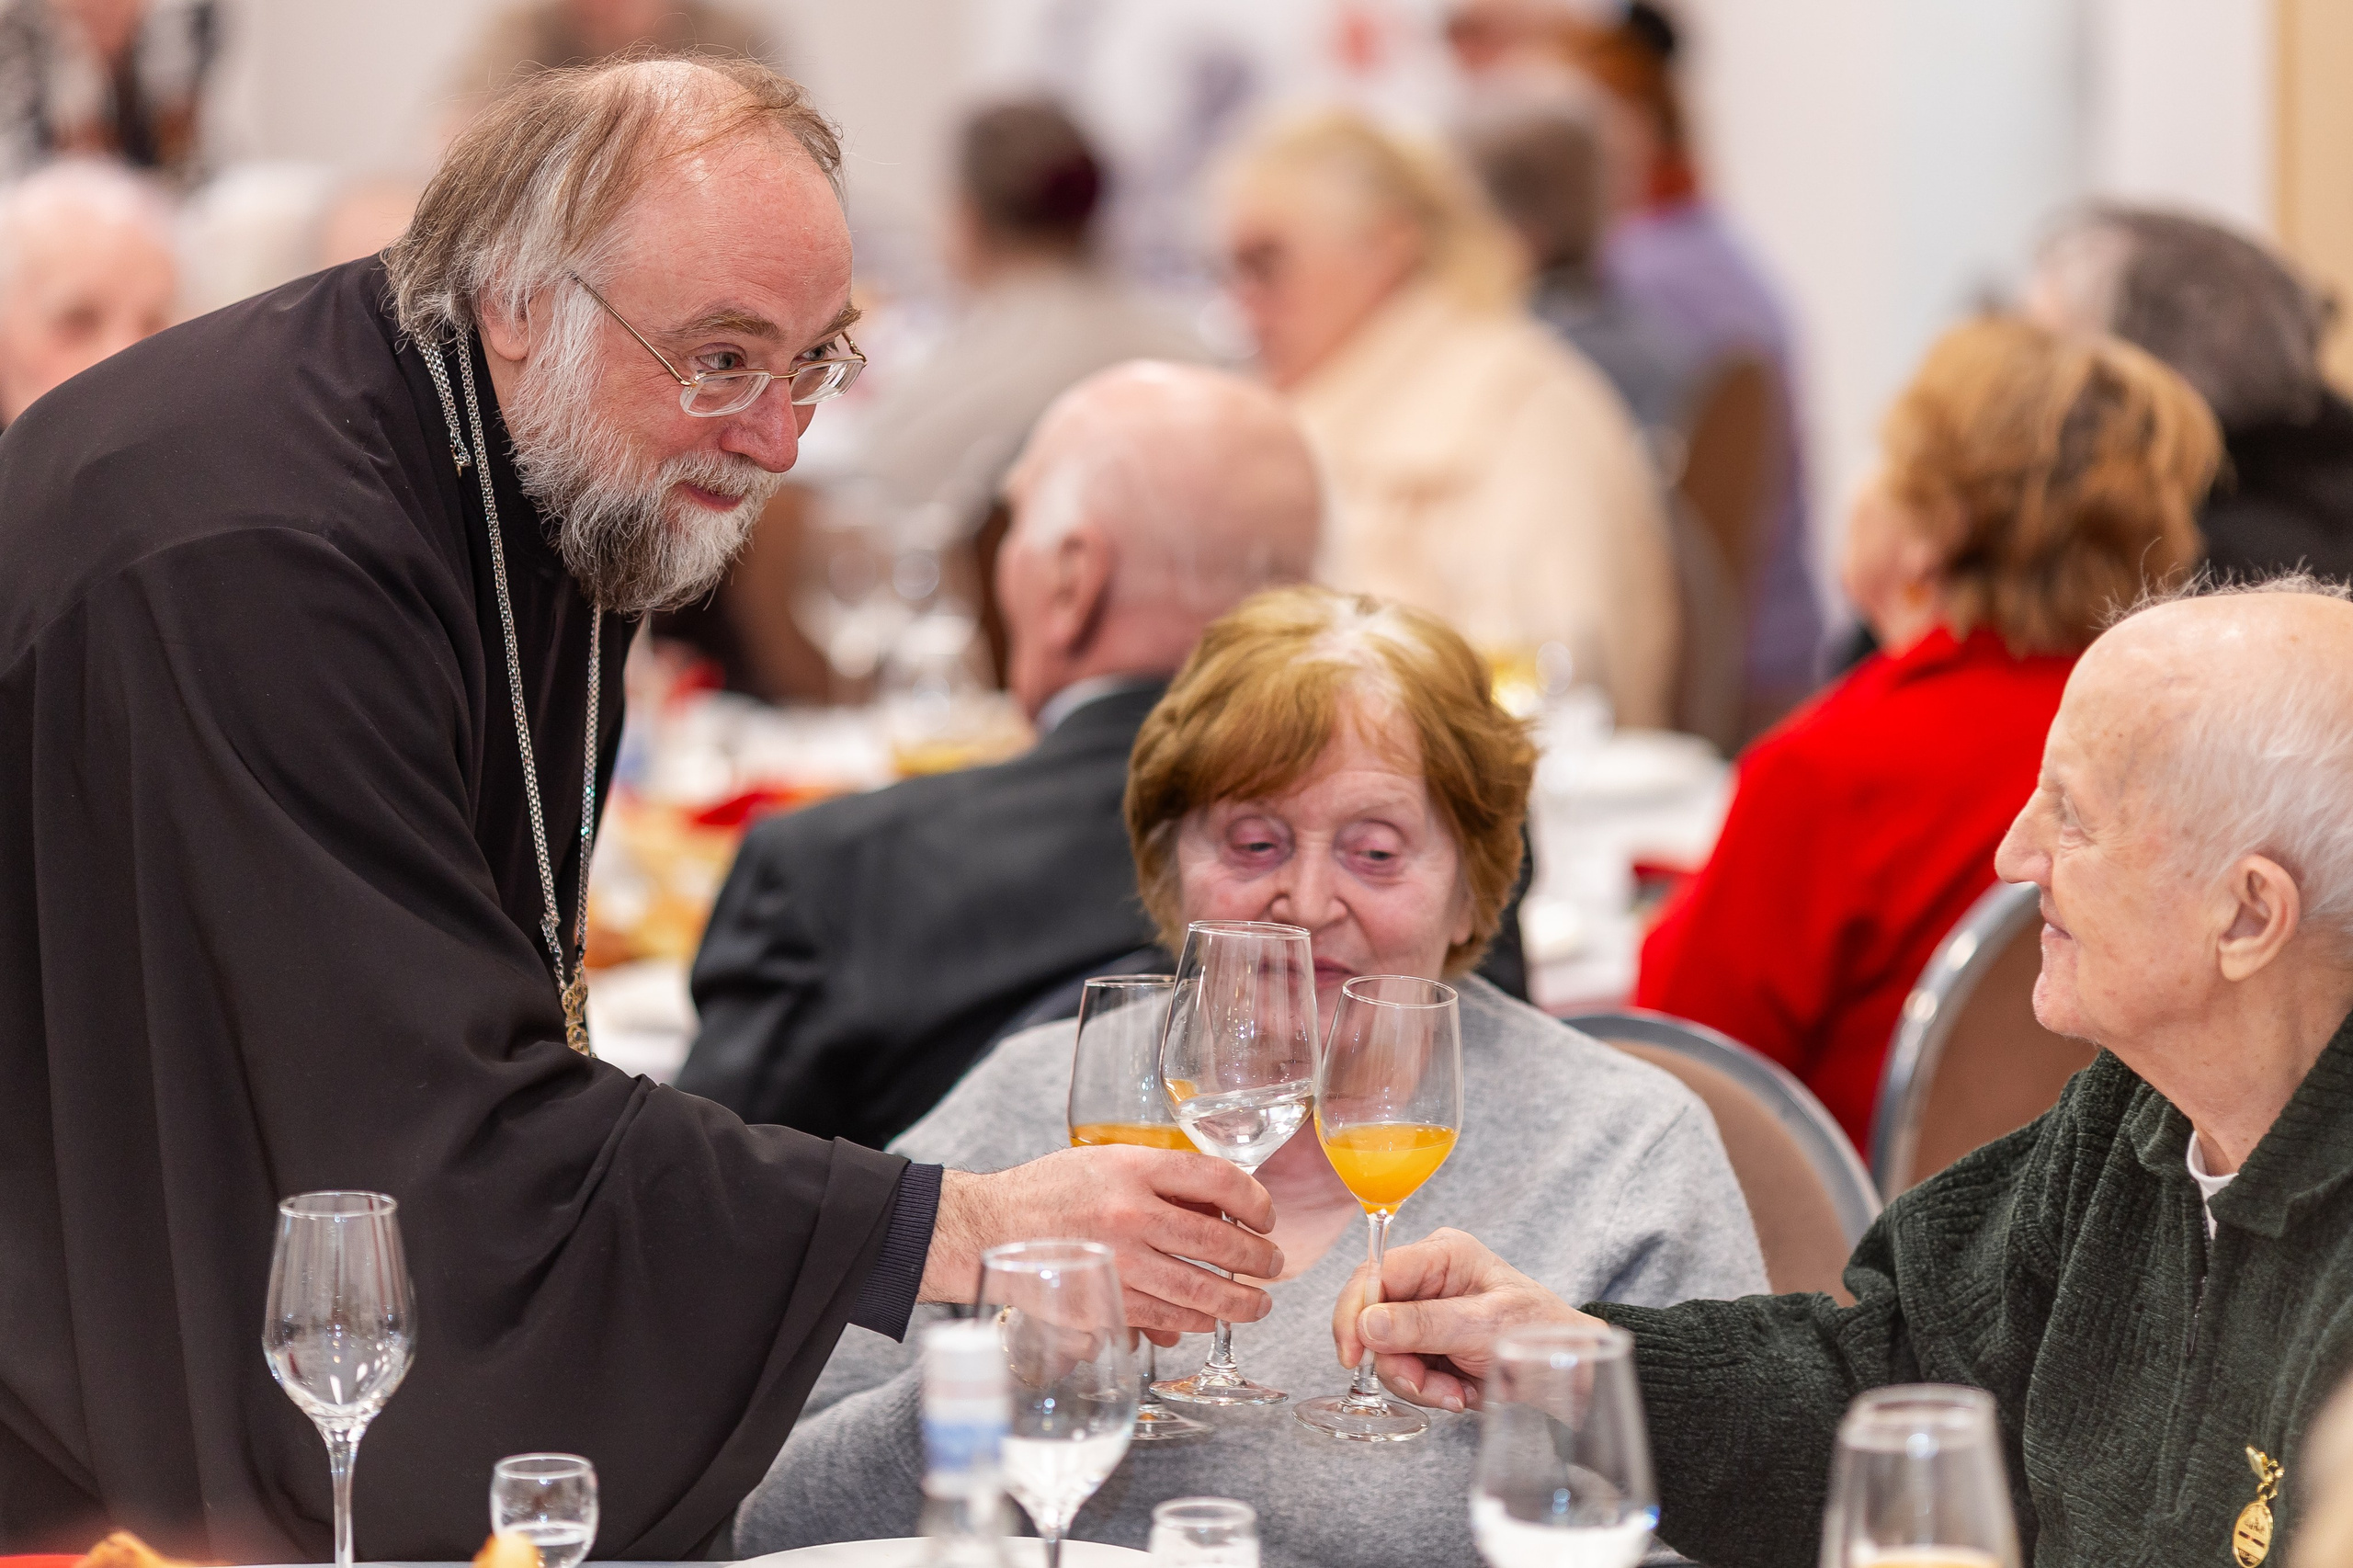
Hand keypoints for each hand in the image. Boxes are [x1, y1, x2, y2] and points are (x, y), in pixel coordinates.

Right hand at [922, 1146, 1282, 1335]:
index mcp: (1133, 1168)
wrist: (987, 1227)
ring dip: (1238, 1301)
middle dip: (1257, 1259)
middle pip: (1218, 1240)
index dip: (1255, 1199)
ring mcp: (1117, 1262)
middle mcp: (1129, 1214)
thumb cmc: (1049, 1190)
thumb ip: (1159, 1178)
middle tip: (1273, 1266)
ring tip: (1256, 1304)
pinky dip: (1195, 1321)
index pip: (1217, 1178)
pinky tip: (1208, 1319)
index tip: (1266, 1216)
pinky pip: (1166, 1317)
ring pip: (1199, 1290)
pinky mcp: (1103, 1302)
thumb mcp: (1106, 1160)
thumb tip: (1220, 1206)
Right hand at [1331, 1227, 1591, 1410]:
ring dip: (1416, 1382)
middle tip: (1424, 1384)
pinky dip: (1428, 1390)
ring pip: (1385, 1351)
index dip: (1356, 1312)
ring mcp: (1427, 1314)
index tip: (1353, 1354)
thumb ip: (1424, 1324)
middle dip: (1395, 1359)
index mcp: (1443, 1254)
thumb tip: (1367, 1324)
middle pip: (1373, 1317)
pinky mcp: (1429, 1346)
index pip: (1376, 1273)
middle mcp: (1429, 1280)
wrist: (1573, 1376)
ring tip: (1455, 1393)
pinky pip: (1404, 1370)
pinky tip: (1459, 1394)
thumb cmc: (1542, 1334)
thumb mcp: (1484, 1326)